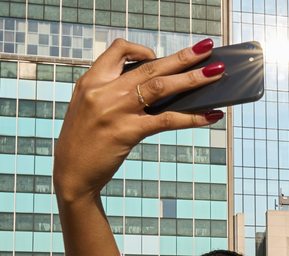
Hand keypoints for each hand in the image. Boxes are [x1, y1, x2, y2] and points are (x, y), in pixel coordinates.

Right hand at [53, 37, 223, 205]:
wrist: (72, 173)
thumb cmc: (86, 141)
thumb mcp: (92, 108)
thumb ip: (116, 93)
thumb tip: (160, 88)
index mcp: (92, 80)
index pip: (118, 50)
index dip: (142, 49)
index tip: (158, 56)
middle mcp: (103, 91)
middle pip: (150, 66)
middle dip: (183, 56)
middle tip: (206, 49)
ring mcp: (115, 111)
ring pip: (161, 87)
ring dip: (192, 79)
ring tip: (216, 73)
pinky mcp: (127, 132)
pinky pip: (167, 120)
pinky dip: (192, 117)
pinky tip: (210, 115)